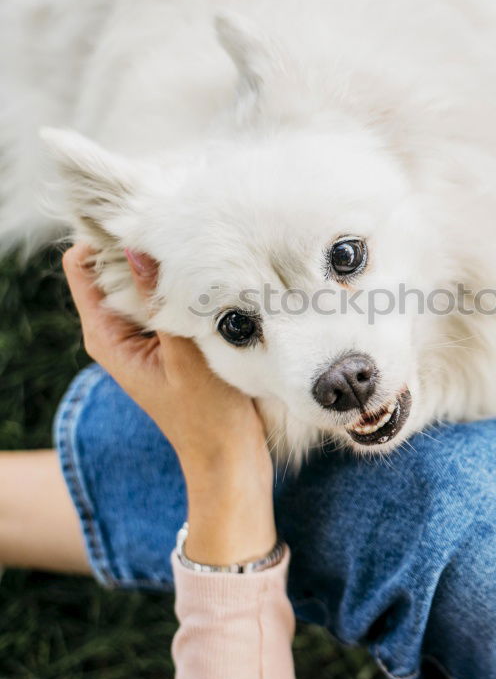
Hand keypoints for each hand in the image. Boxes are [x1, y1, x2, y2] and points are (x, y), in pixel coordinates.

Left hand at [62, 243, 276, 564]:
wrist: (231, 458)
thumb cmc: (210, 417)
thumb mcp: (187, 355)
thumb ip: (161, 302)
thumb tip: (139, 247)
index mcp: (105, 335)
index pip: (82, 265)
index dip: (104, 237)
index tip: (143, 220)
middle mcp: (117, 330)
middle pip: (112, 264)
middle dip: (140, 243)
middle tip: (181, 227)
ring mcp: (142, 333)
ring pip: (141, 276)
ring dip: (165, 262)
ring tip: (200, 246)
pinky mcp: (167, 337)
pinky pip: (164, 294)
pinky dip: (180, 280)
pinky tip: (208, 272)